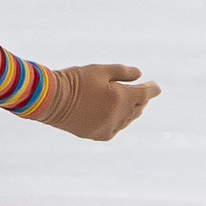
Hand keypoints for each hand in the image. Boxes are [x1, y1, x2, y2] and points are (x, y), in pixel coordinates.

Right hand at [26, 63, 160, 140]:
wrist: (50, 100)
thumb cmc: (75, 80)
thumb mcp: (100, 70)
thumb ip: (122, 73)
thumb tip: (139, 74)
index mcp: (122, 98)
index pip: (145, 94)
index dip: (152, 89)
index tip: (156, 87)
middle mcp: (118, 116)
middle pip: (137, 108)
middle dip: (141, 99)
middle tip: (143, 93)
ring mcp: (108, 127)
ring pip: (127, 119)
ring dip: (131, 111)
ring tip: (132, 104)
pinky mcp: (97, 135)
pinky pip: (115, 128)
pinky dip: (118, 122)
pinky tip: (116, 117)